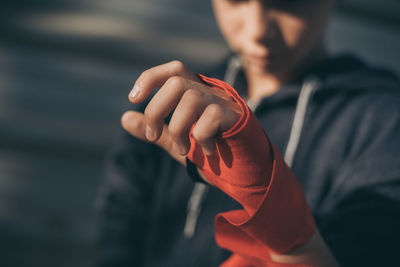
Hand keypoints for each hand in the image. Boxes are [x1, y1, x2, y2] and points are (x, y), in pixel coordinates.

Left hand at [121, 60, 241, 165]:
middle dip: (155, 110)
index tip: (133, 99)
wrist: (244, 166)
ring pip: (191, 99)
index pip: (173, 70)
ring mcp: (223, 102)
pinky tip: (206, 150)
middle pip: (176, 82)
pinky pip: (211, 118)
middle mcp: (209, 91)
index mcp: (195, 92)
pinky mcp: (235, 116)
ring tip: (181, 149)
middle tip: (153, 136)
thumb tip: (124, 118)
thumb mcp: (175, 141)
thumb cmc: (210, 148)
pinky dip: (201, 137)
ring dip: (177, 129)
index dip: (150, 78)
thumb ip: (154, 130)